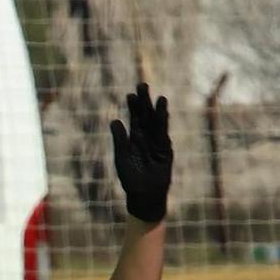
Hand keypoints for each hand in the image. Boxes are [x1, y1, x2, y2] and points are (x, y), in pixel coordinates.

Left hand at [109, 83, 171, 224]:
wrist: (144, 194)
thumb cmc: (131, 178)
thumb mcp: (122, 157)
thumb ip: (119, 140)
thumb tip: (114, 121)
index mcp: (134, 137)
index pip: (134, 118)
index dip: (133, 106)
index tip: (130, 94)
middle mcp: (146, 136)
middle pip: (145, 115)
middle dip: (144, 101)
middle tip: (142, 85)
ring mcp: (157, 141)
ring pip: (156, 122)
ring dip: (156, 109)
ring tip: (158, 97)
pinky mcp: (165, 148)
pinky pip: (164, 133)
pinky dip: (163, 121)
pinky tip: (163, 111)